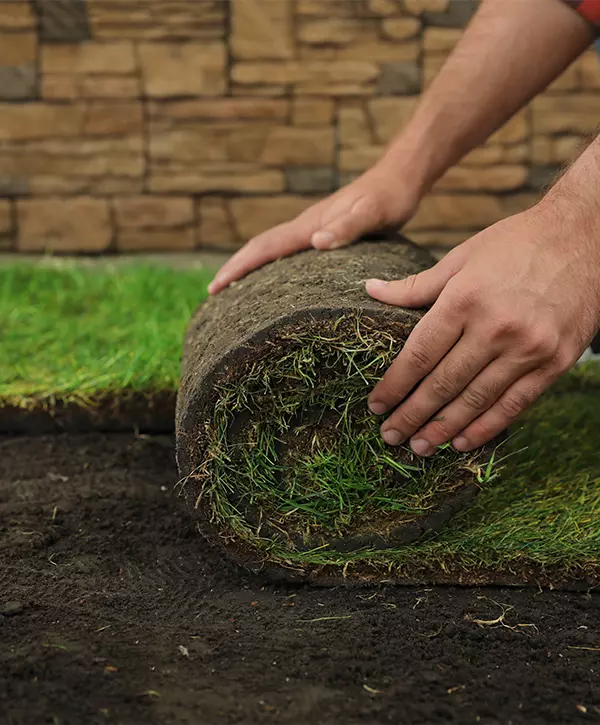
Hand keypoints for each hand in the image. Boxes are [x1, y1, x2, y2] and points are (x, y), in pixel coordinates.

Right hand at [208, 159, 420, 294]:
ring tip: (234, 289)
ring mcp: (313, 228)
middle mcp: (306, 226)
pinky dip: (273, 264)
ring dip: (250, 266)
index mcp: (310, 225)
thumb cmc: (389, 197)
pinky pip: (289, 252)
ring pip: (272, 249)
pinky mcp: (324, 232)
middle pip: (261, 248)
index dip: (238, 266)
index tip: (215, 286)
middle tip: (213, 292)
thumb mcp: (373, 214)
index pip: (265, 247)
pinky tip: (277, 278)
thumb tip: (316, 243)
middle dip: (235, 268)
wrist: (401, 176)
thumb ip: (347, 227)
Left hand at [365, 203, 599, 454]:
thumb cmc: (516, 243)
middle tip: (390, 435)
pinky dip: (486, 427)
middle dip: (412, 414)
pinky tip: (462, 441)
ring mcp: (528, 348)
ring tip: (419, 446)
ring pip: (476, 400)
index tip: (376, 405)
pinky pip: (514, 404)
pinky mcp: (555, 362)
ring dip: (443, 428)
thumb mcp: (461, 256)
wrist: (586, 236)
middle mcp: (495, 327)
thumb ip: (416, 286)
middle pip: (443, 383)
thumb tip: (370, 291)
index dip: (394, 385)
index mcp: (465, 299)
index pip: (420, 354)